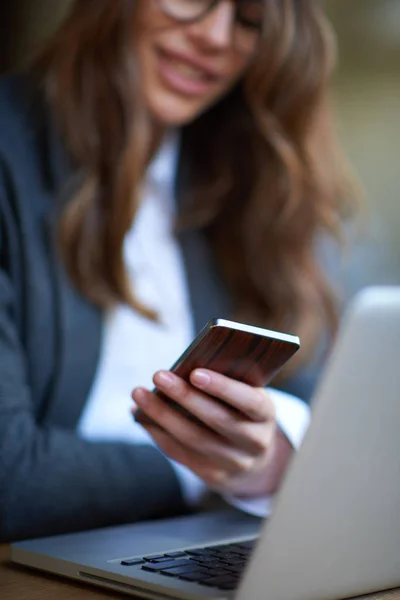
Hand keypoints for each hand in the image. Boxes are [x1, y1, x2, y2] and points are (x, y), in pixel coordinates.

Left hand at [132, 369, 292, 497]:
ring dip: (162, 415)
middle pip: (216, 420)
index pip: (248, 401)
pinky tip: (141, 416)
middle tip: (159, 375)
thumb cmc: (242, 412)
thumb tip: (184, 367)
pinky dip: (159, 433)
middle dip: (184, 396)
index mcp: (266, 414)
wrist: (255, 459)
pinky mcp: (213, 477)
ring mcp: (234, 463)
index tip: (195, 372)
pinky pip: (181, 454)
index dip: (223, 388)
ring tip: (139, 394)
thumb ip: (228, 380)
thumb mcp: (246, 395)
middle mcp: (254, 442)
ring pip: (193, 439)